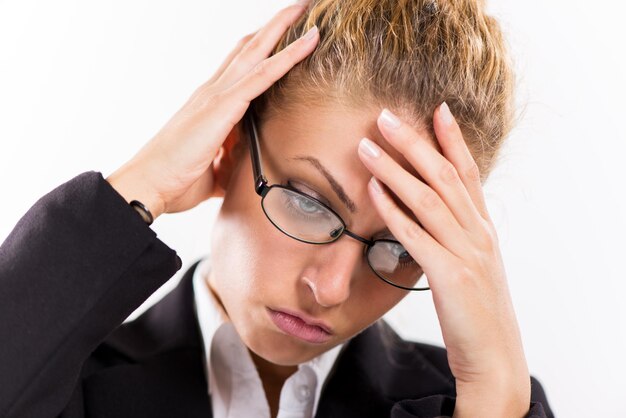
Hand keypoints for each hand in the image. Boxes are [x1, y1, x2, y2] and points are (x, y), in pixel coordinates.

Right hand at [106, 3, 318, 219]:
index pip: (241, 66)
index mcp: (211, 105)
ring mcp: (216, 95)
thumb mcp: (215, 170)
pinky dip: (288, 56)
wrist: (148, 186)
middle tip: (302, 7)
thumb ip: (231, 163)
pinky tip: (309, 41)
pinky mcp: (222, 107)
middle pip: (249, 47)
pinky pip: (262, 75)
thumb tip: (246, 170)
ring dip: (284, 27)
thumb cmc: (176, 180)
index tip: (287, 34)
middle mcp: (213, 92)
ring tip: (307, 8)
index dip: (263, 48)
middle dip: (277, 25)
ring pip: (257, 51)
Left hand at [357, 104, 530, 416]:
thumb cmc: (477, 311)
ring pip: (428, 198)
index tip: (436, 109)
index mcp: (483, 228)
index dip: (452, 139)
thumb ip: (455, 235)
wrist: (494, 356)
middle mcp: (478, 233)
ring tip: (367, 146)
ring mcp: (467, 252)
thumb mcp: (472, 264)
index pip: (468, 173)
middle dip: (414, 143)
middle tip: (384, 116)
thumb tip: (426, 211)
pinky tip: (373, 191)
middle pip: (444, 176)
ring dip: (395, 169)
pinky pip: (416, 235)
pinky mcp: (451, 275)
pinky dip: (393, 209)